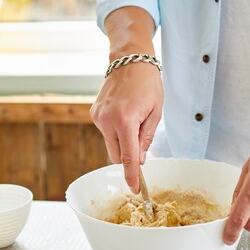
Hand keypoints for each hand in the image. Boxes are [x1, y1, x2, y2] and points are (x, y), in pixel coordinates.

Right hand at [91, 62, 162, 192]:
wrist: (129, 59)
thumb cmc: (148, 83)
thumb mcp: (156, 112)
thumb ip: (146, 139)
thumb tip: (140, 160)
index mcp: (126, 121)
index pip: (128, 157)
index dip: (132, 176)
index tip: (135, 189)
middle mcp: (107, 121)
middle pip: (117, 155)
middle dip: (129, 155)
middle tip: (142, 137)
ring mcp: (98, 117)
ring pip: (111, 144)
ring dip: (123, 141)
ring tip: (134, 118)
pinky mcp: (94, 113)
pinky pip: (106, 132)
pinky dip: (116, 131)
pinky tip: (124, 113)